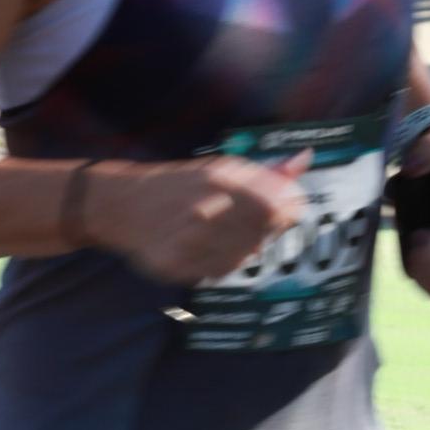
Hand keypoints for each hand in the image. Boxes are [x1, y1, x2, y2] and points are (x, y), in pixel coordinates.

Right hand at [87, 153, 310, 287]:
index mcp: (220, 178)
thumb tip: (306, 157)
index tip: (287, 208)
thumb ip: (266, 171)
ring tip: (224, 232)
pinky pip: (220, 271)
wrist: (122, 205)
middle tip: (249, 221)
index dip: (289, 209)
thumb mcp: (221, 167)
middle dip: (265, 228)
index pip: (278, 204)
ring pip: (245, 254)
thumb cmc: (179, 184)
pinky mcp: (176, 264)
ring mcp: (189, 240)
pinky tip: (210, 247)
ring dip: (245, 246)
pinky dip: (223, 261)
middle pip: (263, 231)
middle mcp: (205, 208)